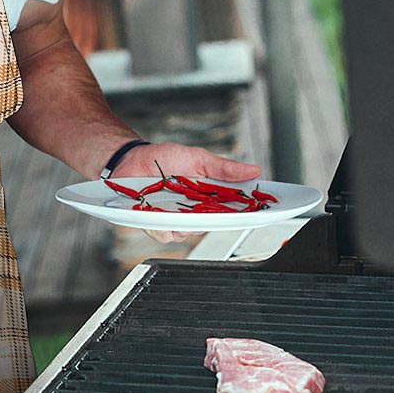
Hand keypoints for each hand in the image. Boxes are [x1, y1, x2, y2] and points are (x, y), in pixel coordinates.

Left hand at [112, 142, 261, 244]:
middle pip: (213, 225)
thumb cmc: (164, 159)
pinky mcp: (156, 225)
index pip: (234, 210)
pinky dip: (162, 224)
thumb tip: (253, 170)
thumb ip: (224, 168)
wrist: (132, 160)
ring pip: (189, 233)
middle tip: (209, 204)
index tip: (261, 211)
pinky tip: (157, 210)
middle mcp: (195, 212)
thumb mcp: (198, 158)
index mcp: (209, 197)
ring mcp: (176, 220)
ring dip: (185, 220)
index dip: (248, 213)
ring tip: (175, 202)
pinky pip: (165, 234)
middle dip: (215, 218)